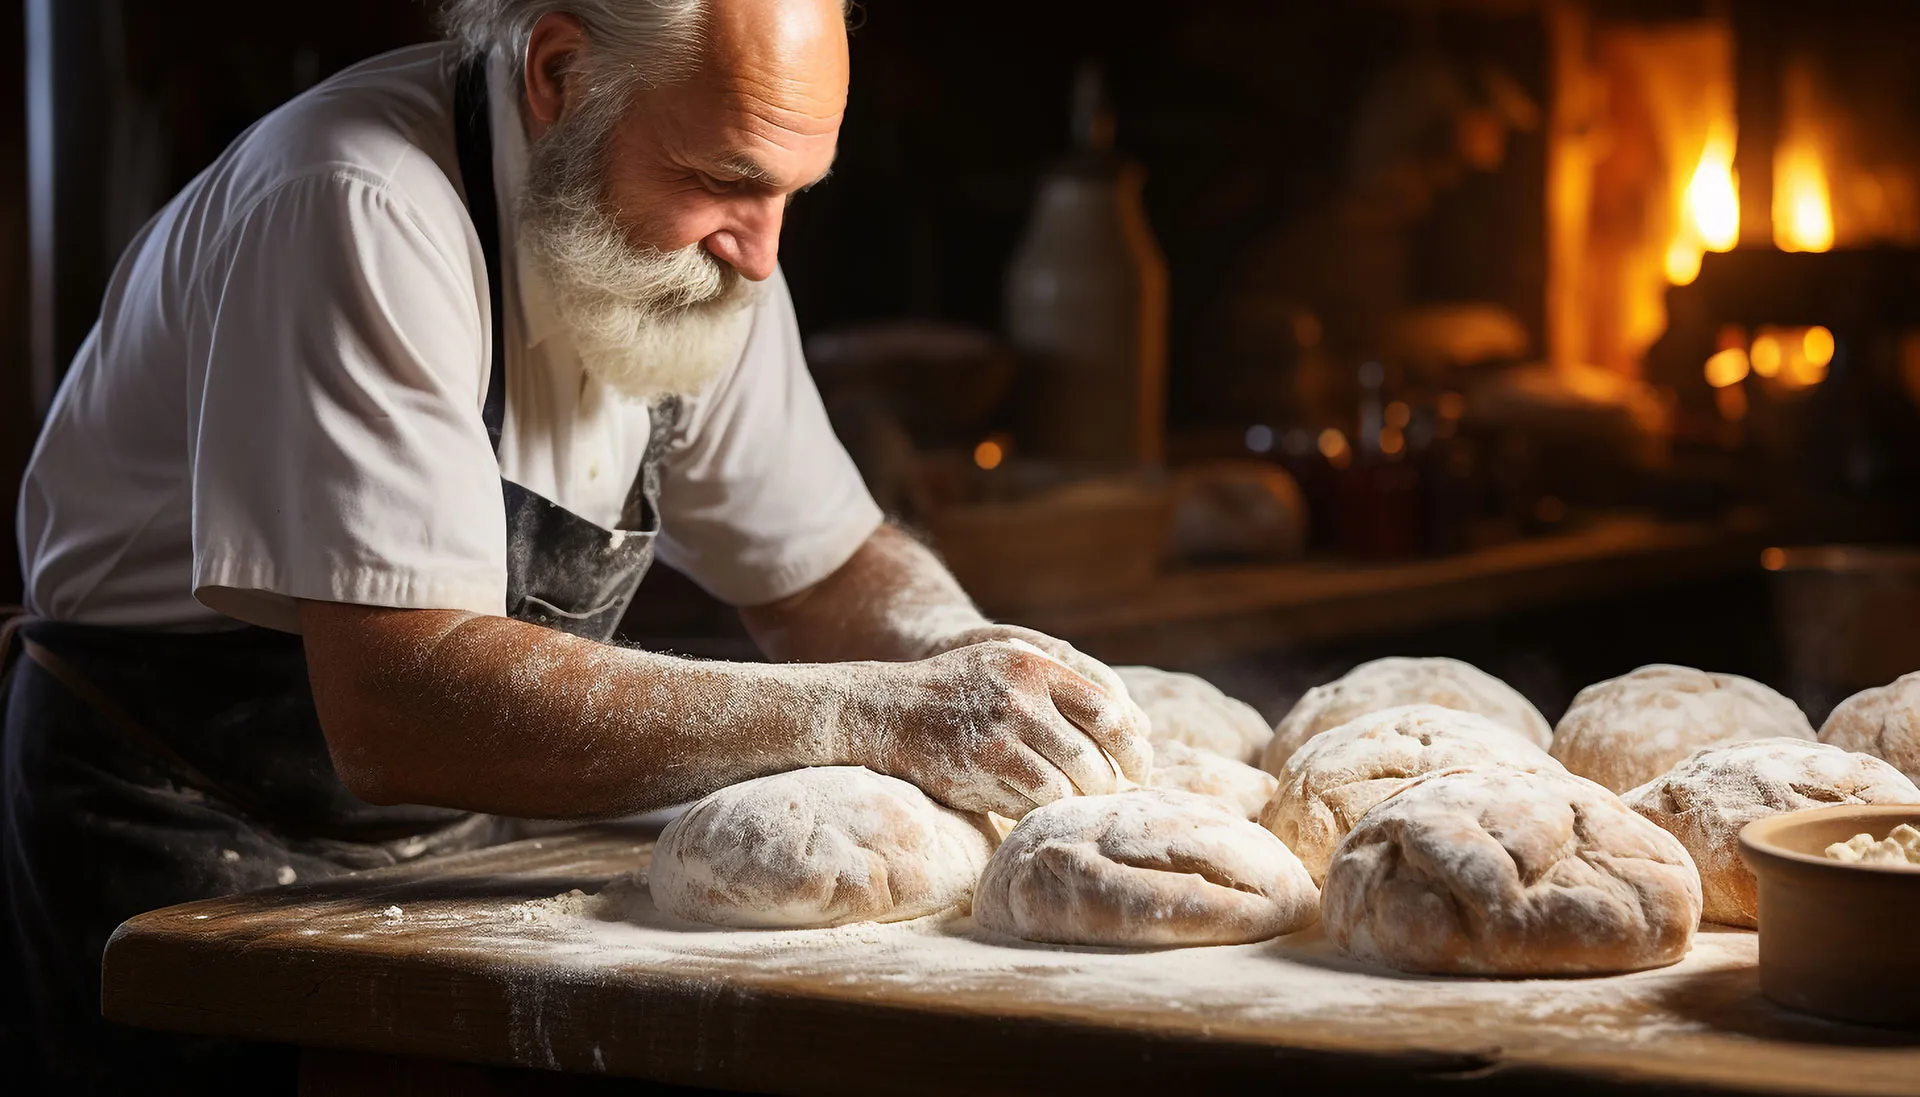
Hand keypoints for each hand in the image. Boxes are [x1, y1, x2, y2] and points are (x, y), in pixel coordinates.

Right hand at [849, 639, 1152, 817]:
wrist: (891, 711)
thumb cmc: (965, 690)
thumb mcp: (1014, 664)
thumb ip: (1071, 685)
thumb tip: (1141, 725)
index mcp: (1036, 668)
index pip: (1108, 711)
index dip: (1134, 746)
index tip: (1141, 765)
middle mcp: (1021, 700)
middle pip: (1093, 757)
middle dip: (1111, 783)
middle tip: (1114, 793)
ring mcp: (999, 739)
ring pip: (1067, 787)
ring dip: (1080, 801)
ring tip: (1080, 800)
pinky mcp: (981, 773)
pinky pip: (1033, 803)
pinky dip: (1046, 809)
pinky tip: (1043, 803)